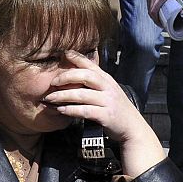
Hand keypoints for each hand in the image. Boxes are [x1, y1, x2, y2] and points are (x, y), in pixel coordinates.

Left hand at [42, 50, 163, 176]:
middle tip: (52, 82)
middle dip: (66, 77)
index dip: (77, 58)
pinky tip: (60, 110)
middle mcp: (108, 88)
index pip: (91, 65)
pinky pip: (85, 111)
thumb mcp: (107, 90)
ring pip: (82, 94)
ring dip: (63, 95)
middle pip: (86, 76)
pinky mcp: (106, 116)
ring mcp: (108, 101)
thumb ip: (93, 80)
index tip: (63, 53)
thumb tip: (73, 70)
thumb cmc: (114, 107)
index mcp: (107, 79)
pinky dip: (71, 110)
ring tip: (50, 98)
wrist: (132, 128)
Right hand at [147, 0, 182, 25]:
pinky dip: (152, 7)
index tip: (162, 24)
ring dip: (154, 13)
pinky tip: (157, 8)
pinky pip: (149, 2)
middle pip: (150, 12)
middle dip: (155, 19)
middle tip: (162, 22)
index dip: (157, 21)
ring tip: (160, 16)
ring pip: (149, 8)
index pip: (153, 13)